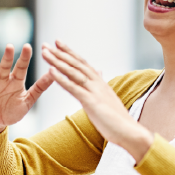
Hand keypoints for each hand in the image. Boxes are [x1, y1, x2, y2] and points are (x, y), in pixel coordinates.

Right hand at [0, 43, 53, 137]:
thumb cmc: (11, 112)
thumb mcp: (27, 101)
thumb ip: (39, 88)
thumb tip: (54, 74)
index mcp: (16, 82)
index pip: (21, 67)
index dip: (24, 58)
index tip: (28, 46)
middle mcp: (3, 81)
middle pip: (6, 67)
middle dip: (8, 57)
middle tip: (10, 47)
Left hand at [42, 40, 151, 160]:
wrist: (130, 132)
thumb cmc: (117, 119)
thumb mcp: (108, 97)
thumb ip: (101, 84)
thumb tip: (99, 72)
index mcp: (100, 82)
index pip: (82, 63)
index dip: (70, 52)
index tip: (58, 43)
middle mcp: (97, 83)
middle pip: (76, 64)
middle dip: (60, 53)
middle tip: (45, 44)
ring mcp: (94, 91)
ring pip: (73, 72)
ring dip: (57, 61)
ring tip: (45, 52)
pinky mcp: (91, 102)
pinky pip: (73, 87)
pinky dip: (61, 78)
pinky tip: (50, 71)